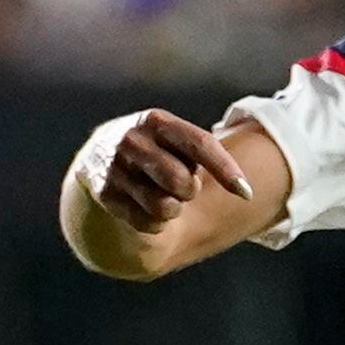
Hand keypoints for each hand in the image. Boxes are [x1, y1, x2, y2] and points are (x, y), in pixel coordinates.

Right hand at [76, 109, 255, 239]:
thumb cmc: (156, 149)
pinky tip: (149, 211)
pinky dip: (156, 224)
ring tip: (165, 199)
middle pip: (180, 180)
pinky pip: (145, 222)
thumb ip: (206, 153)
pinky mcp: (104, 195)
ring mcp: (114, 168)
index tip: (246, 194)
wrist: (98, 156)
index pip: (200, 144)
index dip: (225, 170)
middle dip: (190, 190)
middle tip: (184, 187)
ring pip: (163, 206)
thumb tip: (246, 192)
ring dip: (173, 210)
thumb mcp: (177, 139)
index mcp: (157, 121)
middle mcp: (131, 140)